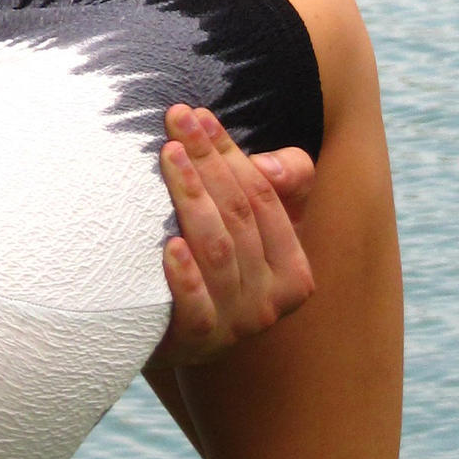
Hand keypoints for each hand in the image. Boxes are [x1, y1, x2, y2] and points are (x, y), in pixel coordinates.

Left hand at [152, 106, 316, 367]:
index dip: (231, 153)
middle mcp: (270, 301)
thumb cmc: (210, 268)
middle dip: (207, 162)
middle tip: (175, 119)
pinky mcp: (197, 343)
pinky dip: (185, 276)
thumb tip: (267, 167)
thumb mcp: (252, 225)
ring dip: (193, 198)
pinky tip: (167, 246)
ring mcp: (235, 324)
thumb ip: (281, 183)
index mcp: (293, 271)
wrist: (165, 335)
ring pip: (219, 251)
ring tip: (168, 157)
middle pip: (240, 216)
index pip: (264, 196)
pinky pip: (196, 308)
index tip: (197, 116)